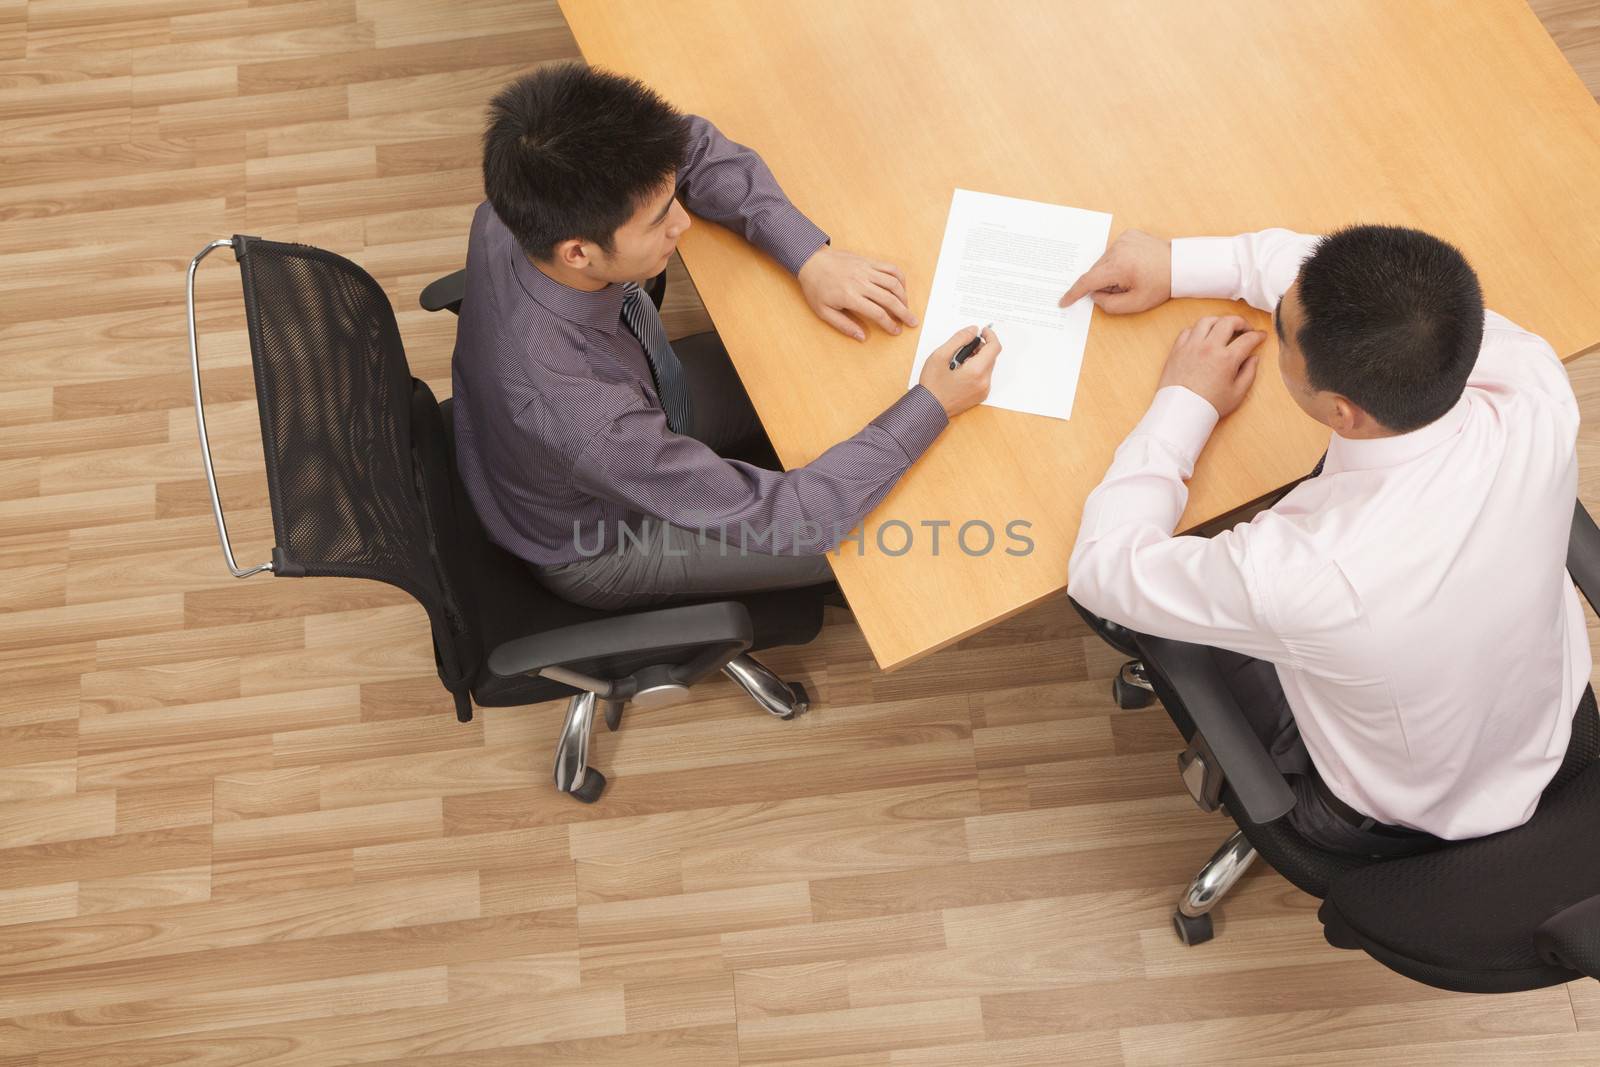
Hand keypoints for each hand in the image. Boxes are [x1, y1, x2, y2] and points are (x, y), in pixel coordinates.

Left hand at [798, 246, 918, 340]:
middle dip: (904, 312)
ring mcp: (866, 270)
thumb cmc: (816, 288)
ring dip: (904, 296)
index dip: (889, 324)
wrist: (811, 261)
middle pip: (890, 299)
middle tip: (912, 322)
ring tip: (906, 307)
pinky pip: (890, 268)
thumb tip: (862, 337)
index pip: (877, 313)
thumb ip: (844, 325)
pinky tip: (901, 288)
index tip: (896, 331)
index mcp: (850, 296)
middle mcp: (861, 282)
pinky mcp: (868, 261)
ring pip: (893, 283)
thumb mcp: (824, 312)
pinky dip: (900, 278)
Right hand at [917, 326, 1001, 417]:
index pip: (994, 347)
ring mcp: (984, 390)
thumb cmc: (932, 384)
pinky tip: (960, 372)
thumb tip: (973, 330)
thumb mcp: (940, 355)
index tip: (982, 331)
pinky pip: (984, 376)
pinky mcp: (981, 395)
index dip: (990, 336)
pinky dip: (976, 370)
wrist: (929, 408)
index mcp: (976, 371)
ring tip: (958, 362)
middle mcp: (984, 382)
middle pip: (991, 356)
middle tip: (962, 348)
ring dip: (977, 359)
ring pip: (987, 366)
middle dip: (980, 348)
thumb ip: (959, 339)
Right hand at [1058, 229, 1171, 312]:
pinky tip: (1132, 265)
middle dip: (1103, 284)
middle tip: (1122, 289)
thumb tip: (1095, 296)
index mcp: (1119, 267)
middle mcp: (1117, 249)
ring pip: (1103, 262)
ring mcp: (1123, 239)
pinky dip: (1117, 261)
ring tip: (1131, 277)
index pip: (1088, 281)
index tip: (1063, 301)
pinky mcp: (1128, 234)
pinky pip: (1113, 252)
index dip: (1074, 293)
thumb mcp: (1136, 304)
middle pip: (1096, 272)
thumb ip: (1109, 305)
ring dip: (1110, 272)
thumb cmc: (1161, 284)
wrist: (1181, 264)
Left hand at [1159, 315, 1265, 417]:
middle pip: (1228, 321)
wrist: (1180, 411)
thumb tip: (1253, 358)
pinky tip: (1202, 337)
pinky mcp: (1177, 349)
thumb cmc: (1209, 406)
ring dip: (1219, 321)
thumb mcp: (1237, 394)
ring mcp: (1191, 346)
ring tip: (1224, 329)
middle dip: (1241, 322)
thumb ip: (1249, 373)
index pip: (1248, 339)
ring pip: (1207, 320)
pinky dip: (1197, 330)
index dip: (1258, 335)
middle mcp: (1209, 347)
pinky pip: (1188, 330)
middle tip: (1245, 329)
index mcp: (1226, 358)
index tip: (1261, 336)